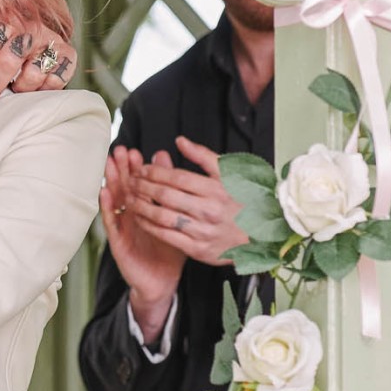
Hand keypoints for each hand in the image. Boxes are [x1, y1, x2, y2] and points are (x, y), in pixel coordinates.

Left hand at [0, 23, 76, 100]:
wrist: (40, 41)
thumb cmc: (4, 47)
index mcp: (5, 18)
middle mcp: (30, 25)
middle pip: (8, 60)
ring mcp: (51, 39)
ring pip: (31, 74)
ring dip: (20, 87)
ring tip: (15, 86)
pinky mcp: (68, 55)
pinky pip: (53, 81)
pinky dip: (42, 89)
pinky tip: (35, 84)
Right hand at [98, 146, 185, 325]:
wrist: (162, 281)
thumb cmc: (168, 250)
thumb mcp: (174, 219)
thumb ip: (172, 192)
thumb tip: (169, 167)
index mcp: (145, 208)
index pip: (139, 183)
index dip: (136, 168)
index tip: (135, 152)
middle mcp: (131, 215)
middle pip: (125, 187)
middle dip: (122, 169)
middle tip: (120, 151)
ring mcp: (123, 227)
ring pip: (116, 201)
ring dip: (111, 182)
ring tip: (109, 164)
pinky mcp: (118, 241)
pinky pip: (112, 222)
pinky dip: (107, 207)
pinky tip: (104, 192)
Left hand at [126, 137, 248, 265]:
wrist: (261, 237)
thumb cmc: (243, 202)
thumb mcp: (229, 175)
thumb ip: (203, 156)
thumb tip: (180, 140)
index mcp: (216, 189)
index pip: (177, 177)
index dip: (155, 172)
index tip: (142, 169)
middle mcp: (209, 210)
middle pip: (166, 195)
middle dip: (143, 186)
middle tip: (131, 181)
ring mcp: (203, 231)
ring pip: (162, 216)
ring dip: (141, 206)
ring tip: (130, 198)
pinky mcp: (198, 249)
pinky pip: (166, 236)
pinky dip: (149, 226)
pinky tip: (140, 218)